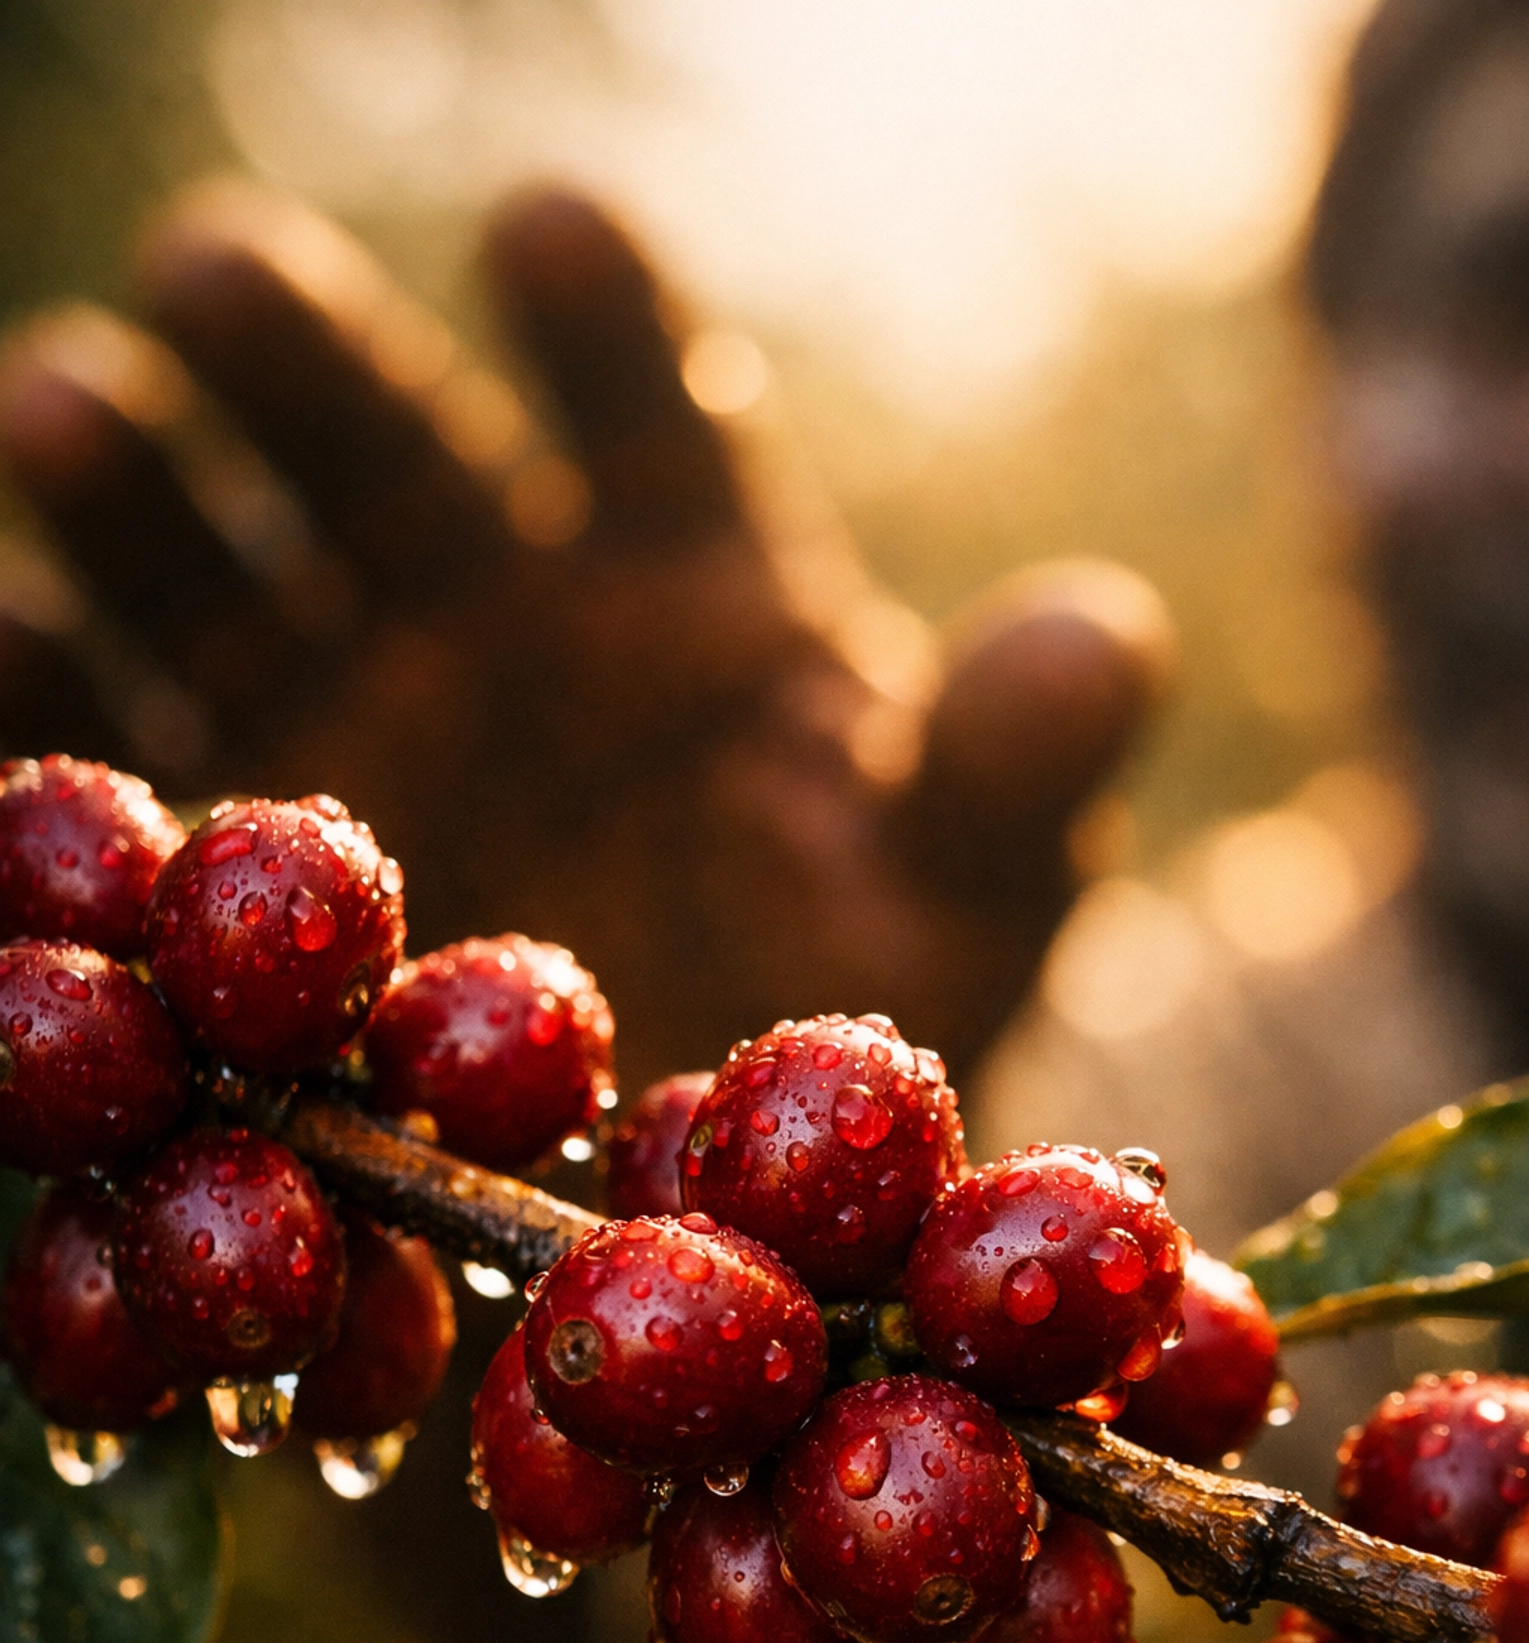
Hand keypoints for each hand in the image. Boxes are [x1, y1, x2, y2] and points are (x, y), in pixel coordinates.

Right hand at [0, 183, 1172, 1092]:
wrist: (696, 1202)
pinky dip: (49, 687)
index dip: (600, 325)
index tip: (544, 236)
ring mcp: (349, 713)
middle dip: (306, 364)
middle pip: (391, 456)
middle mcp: (496, 613)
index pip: (647, 417)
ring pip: (225, 564)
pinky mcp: (236, 837)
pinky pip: (123, 743)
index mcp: (678, 584)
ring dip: (139, 485)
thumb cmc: (851, 1028)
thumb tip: (1105, 641)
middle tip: (211, 283)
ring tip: (63, 416)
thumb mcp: (954, 908)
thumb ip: (1009, 773)